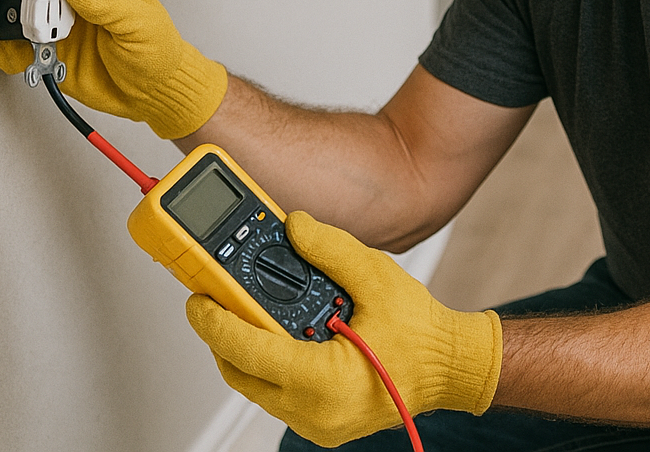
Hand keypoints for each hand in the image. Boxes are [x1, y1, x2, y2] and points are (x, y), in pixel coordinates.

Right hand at [0, 0, 227, 138]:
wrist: (155, 95)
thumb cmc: (157, 52)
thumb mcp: (139, 22)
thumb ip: (105, 1)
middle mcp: (76, 4)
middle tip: (27, 10)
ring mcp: (61, 30)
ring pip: (21, 18)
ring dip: (9, 21)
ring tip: (13, 31)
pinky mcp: (52, 57)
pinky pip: (19, 50)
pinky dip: (8, 50)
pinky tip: (14, 52)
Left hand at [187, 212, 501, 446]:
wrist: (451, 367)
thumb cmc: (423, 335)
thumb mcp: (376, 277)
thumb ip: (329, 248)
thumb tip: (293, 226)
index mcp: (325, 381)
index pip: (249, 351)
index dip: (215, 322)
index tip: (197, 299)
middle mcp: (315, 411)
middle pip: (242, 373)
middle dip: (222, 334)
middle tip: (214, 298)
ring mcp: (317, 423)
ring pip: (256, 386)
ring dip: (243, 349)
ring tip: (242, 310)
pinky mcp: (321, 423)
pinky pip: (277, 395)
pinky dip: (267, 364)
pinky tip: (273, 333)